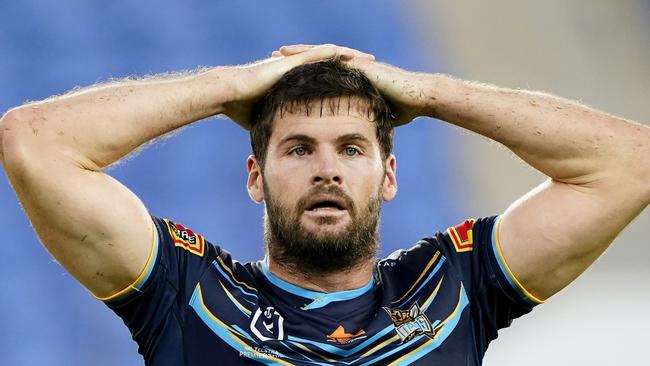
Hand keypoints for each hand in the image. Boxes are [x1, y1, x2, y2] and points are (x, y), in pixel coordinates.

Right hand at [223, 44, 374, 128]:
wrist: (229, 94)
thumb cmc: (242, 108)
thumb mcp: (267, 119)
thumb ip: (278, 126)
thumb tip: (282, 146)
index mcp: (296, 82)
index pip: (327, 79)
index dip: (345, 81)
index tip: (363, 86)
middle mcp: (298, 70)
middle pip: (333, 65)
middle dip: (354, 66)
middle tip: (375, 68)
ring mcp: (295, 63)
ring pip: (329, 56)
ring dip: (350, 57)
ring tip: (369, 60)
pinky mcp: (290, 61)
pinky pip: (316, 54)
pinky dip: (334, 54)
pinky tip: (350, 54)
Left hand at [276, 44, 428, 125]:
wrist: (420, 97)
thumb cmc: (403, 108)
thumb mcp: (376, 116)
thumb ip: (363, 121)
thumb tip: (356, 139)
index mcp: (350, 79)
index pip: (320, 73)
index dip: (301, 73)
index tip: (281, 75)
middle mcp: (350, 68)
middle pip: (317, 60)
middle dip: (295, 59)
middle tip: (272, 58)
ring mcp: (356, 64)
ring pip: (323, 55)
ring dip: (302, 53)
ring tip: (281, 53)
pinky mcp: (363, 65)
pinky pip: (337, 59)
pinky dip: (320, 57)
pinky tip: (305, 57)